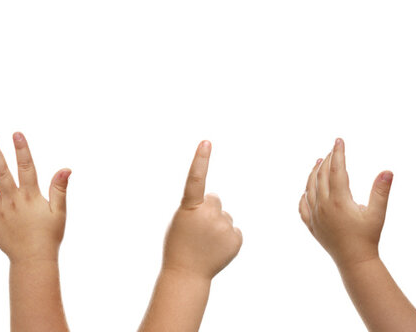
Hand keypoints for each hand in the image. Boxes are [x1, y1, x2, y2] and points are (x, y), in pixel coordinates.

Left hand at [0, 132, 70, 263]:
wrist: (34, 261)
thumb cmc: (49, 236)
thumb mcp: (59, 212)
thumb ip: (59, 189)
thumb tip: (66, 169)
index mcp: (30, 197)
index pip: (26, 168)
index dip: (22, 150)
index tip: (16, 134)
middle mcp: (12, 202)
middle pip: (2, 173)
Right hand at [162, 141, 241, 280]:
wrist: (186, 274)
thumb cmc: (178, 245)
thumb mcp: (181, 221)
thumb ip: (197, 207)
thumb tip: (218, 204)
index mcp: (189, 208)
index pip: (196, 179)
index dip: (200, 160)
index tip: (206, 142)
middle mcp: (209, 214)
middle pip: (215, 200)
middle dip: (208, 210)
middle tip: (197, 230)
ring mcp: (224, 226)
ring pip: (224, 216)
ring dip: (216, 225)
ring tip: (204, 243)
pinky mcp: (236, 238)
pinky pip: (233, 230)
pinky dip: (226, 238)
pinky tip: (215, 249)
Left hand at [298, 138, 391, 266]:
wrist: (354, 261)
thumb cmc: (368, 237)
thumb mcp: (377, 214)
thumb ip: (380, 192)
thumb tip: (387, 171)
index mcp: (338, 200)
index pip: (336, 170)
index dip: (338, 153)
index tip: (339, 140)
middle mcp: (322, 205)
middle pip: (321, 176)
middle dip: (327, 160)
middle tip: (333, 149)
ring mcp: (314, 215)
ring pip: (309, 188)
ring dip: (314, 173)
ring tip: (319, 162)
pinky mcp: (311, 224)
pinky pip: (302, 205)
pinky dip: (304, 193)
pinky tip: (307, 189)